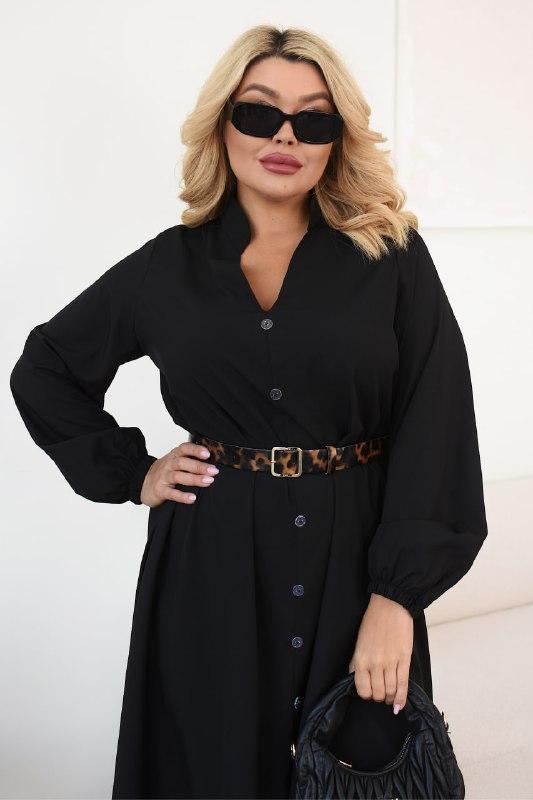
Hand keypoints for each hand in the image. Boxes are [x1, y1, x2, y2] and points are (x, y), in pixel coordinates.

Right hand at [140, 441, 218, 507]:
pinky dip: (182, 496)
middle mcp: (168, 465)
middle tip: (214, 471)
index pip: (184, 449)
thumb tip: (213, 461)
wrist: (143, 483)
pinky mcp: (160, 491)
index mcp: (174, 456)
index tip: (207, 453)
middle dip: (199, 466)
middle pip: (182, 462)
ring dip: (194, 479)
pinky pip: (172, 493)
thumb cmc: (166, 471)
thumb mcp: (175, 461)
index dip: (195, 450)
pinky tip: (192, 498)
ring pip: (178, 476)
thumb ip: (190, 459)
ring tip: (208, 481)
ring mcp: (163, 478)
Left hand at [348, 593, 412, 713]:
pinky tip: (400, 705)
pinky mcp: (404, 659)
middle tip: (381, 694)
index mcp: (361, 659)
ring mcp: (390, 662)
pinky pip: (403, 684)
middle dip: (379, 697)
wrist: (391, 605)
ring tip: (391, 698)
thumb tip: (355, 677)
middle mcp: (374, 663)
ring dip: (390, 698)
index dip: (366, 694)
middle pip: (378, 693)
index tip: (370, 692)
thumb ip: (356, 662)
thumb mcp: (359, 642)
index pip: (362, 689)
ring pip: (391, 691)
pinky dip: (402, 698)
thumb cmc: (373, 621)